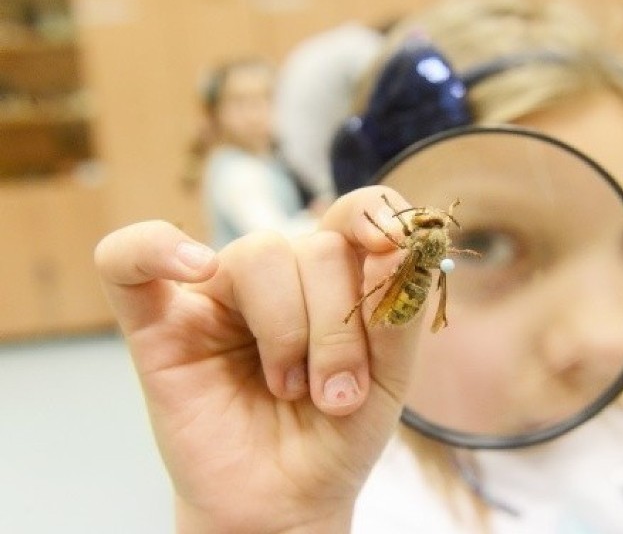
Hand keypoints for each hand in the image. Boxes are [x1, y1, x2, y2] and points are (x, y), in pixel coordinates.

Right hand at [95, 187, 418, 533]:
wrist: (286, 504)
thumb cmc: (336, 437)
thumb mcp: (389, 378)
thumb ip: (397, 311)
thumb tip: (398, 245)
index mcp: (334, 278)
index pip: (353, 214)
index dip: (374, 216)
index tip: (390, 247)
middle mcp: (278, 276)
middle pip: (313, 247)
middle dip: (336, 327)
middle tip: (336, 395)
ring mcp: (216, 295)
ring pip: (257, 254)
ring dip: (287, 330)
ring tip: (288, 389)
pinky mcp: (159, 324)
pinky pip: (128, 261)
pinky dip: (153, 248)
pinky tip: (195, 268)